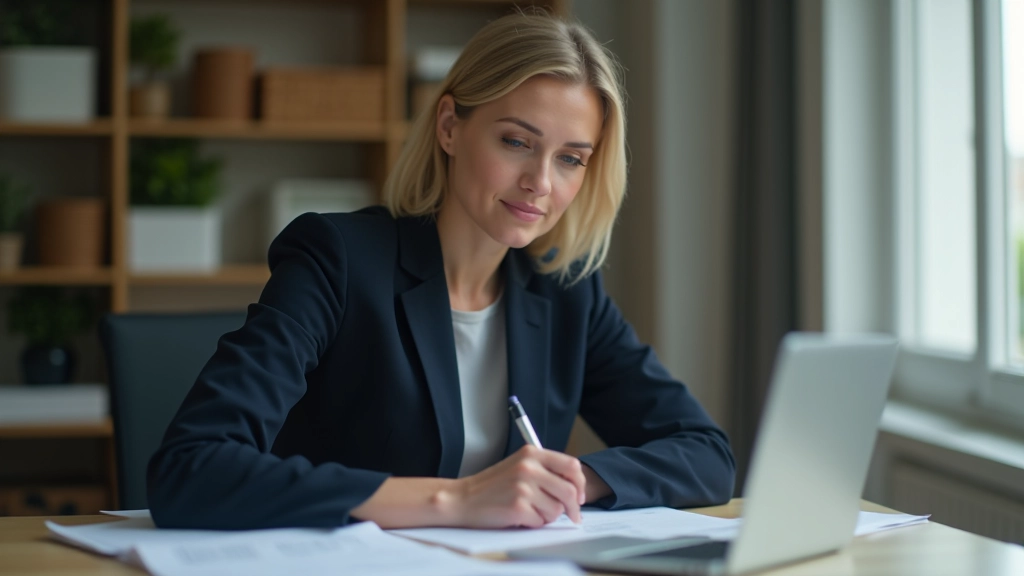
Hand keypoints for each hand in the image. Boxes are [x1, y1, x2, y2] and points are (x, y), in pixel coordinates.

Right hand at [448, 445, 586, 528]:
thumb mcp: (519, 466)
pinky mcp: (518, 507)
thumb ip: (545, 470)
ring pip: (556, 509)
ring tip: (531, 511)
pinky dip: (533, 523)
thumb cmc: (491, 486)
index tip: (580, 496)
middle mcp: (529, 467)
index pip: (571, 465)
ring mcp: (523, 487)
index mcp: (532, 454)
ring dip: (548, 516)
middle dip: (573, 508)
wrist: (463, 499)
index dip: (580, 483)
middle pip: (569, 490)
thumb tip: (575, 487)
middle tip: (573, 516)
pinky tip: (519, 517)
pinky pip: (540, 521)